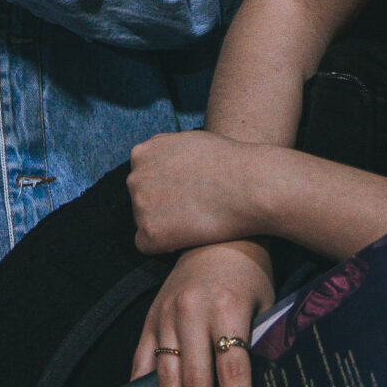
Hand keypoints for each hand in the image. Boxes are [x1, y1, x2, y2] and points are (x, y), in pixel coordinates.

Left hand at [128, 130, 270, 253]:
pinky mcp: (149, 233)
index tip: (187, 193)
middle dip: (162, 206)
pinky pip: (146, 246)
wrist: (251, 186)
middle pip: (142, 200)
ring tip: (194, 222)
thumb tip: (156, 162)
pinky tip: (186, 239)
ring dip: (164, 226)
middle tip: (192, 210)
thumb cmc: (228, 162)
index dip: (166, 188)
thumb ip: (165, 152)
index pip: (143, 177)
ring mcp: (140, 205)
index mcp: (142, 153)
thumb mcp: (188, 140)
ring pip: (144, 222)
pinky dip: (163, 246)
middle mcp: (134, 177)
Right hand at [132, 241, 275, 386]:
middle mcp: (192, 313)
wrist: (214, 238)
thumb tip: (262, 386)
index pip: (233, 371)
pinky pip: (142, 359)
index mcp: (226, 310)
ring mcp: (167, 316)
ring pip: (167, 375)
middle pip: (196, 379)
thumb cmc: (248, 274)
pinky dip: (142, 385)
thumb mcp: (265, 305)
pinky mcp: (151, 317)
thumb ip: (260, 344)